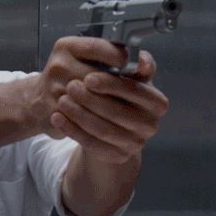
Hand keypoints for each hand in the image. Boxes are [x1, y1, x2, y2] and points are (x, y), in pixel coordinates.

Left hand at [48, 39, 168, 163]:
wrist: (115, 125)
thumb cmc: (122, 95)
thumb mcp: (130, 77)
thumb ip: (134, 64)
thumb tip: (140, 58)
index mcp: (158, 103)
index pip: (134, 91)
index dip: (110, 84)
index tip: (88, 77)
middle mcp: (151, 125)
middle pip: (117, 112)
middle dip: (90, 99)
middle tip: (70, 86)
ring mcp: (135, 144)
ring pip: (102, 129)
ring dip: (79, 114)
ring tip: (62, 100)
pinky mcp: (118, 156)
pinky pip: (91, 144)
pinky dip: (72, 130)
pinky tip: (58, 117)